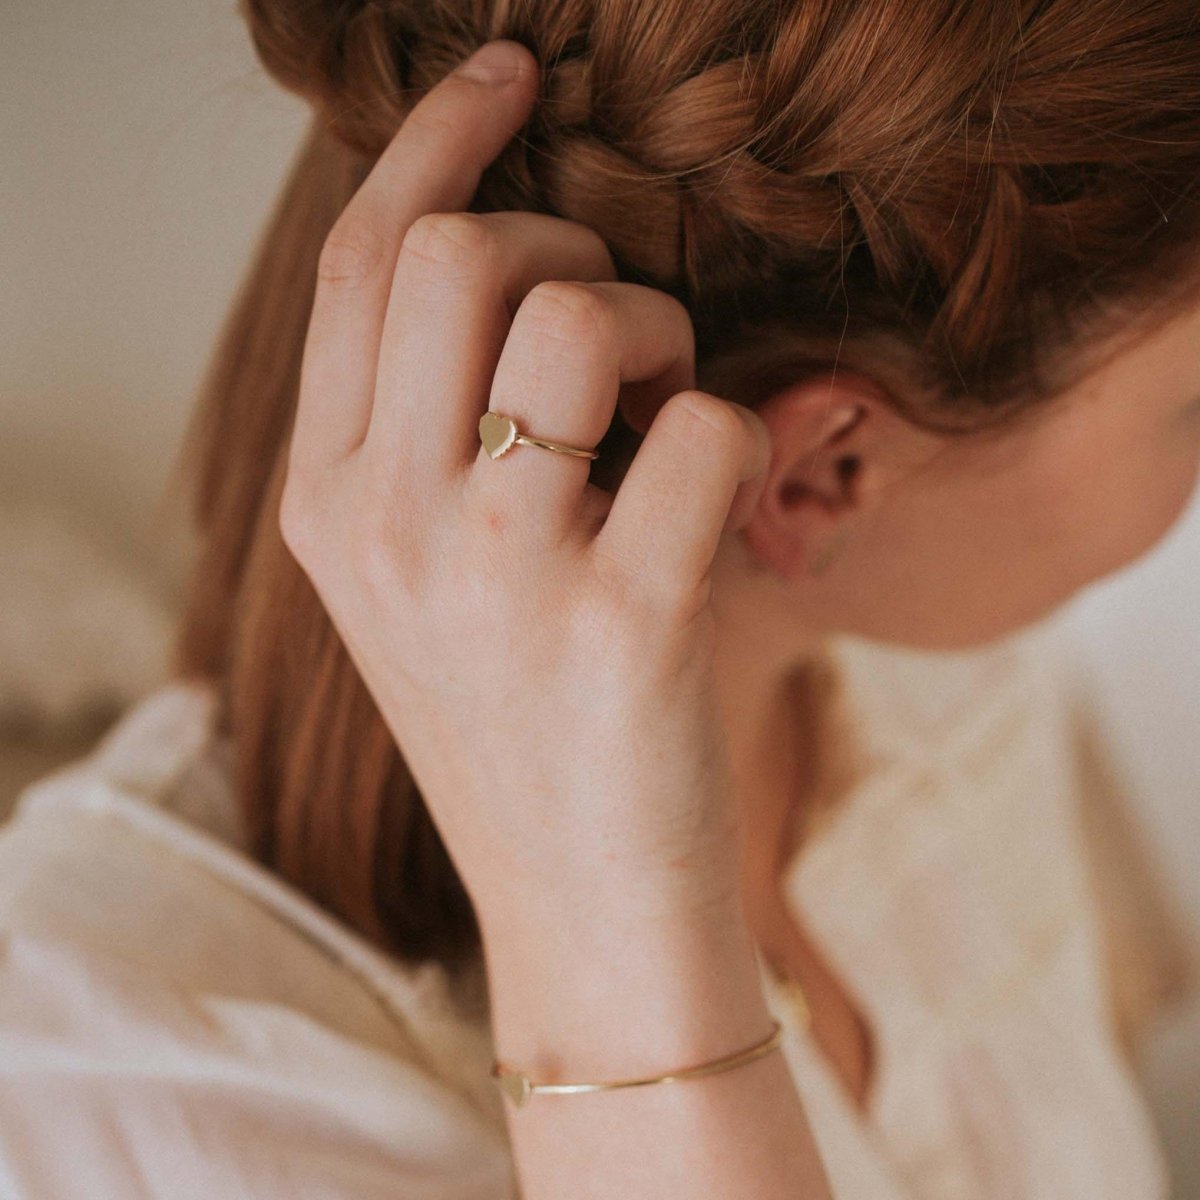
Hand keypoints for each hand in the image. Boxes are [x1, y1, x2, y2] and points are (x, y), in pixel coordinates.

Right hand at [279, 40, 771, 927]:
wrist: (582, 903)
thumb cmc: (521, 723)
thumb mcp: (422, 579)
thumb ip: (424, 428)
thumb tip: (510, 264)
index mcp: (328, 505)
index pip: (359, 266)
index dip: (431, 142)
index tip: (504, 76)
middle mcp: (390, 527)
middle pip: (456, 254)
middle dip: (561, 234)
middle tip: (616, 308)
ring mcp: (500, 575)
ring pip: (583, 315)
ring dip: (659, 325)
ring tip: (670, 405)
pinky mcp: (626, 622)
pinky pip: (708, 427)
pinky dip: (736, 431)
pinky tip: (719, 500)